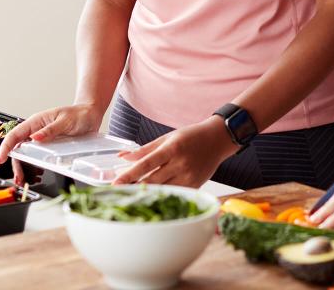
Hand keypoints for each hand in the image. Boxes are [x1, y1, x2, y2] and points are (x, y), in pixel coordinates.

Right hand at [0, 104, 103, 184]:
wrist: (91, 114)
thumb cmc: (78, 114)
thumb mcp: (65, 121)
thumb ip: (50, 130)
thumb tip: (35, 137)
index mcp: (36, 121)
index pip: (15, 134)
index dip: (6, 147)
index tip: (1, 158)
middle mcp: (37, 130)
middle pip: (19, 147)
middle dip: (15, 163)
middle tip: (18, 177)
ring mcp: (43, 138)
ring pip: (27, 153)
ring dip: (23, 166)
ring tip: (24, 178)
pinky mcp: (51, 145)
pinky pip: (37, 155)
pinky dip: (34, 164)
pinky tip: (35, 172)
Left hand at [113, 115, 237, 187]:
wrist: (218, 140)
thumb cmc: (192, 136)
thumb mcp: (167, 137)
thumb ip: (144, 149)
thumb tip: (123, 156)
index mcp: (172, 149)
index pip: (146, 164)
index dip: (129, 175)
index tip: (115, 183)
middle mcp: (180, 164)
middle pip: (152, 181)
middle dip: (133, 187)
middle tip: (117, 193)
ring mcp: (189, 176)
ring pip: (163, 190)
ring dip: (146, 194)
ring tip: (131, 196)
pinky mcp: (195, 185)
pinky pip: (175, 193)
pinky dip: (162, 195)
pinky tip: (152, 197)